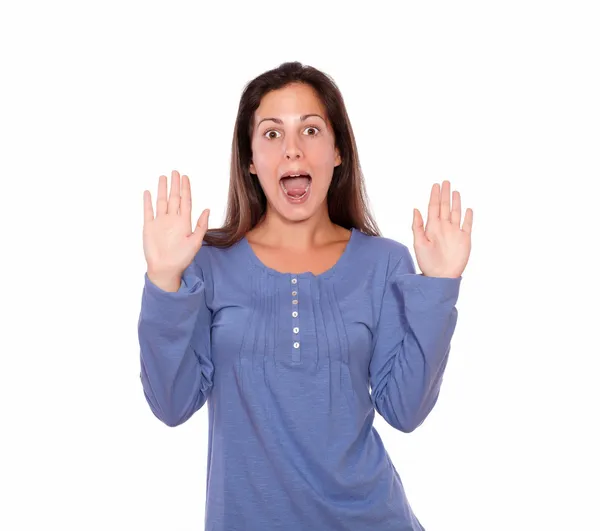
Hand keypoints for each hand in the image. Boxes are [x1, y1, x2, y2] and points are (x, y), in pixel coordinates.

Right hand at [143, 170, 209, 287]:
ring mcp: (160, 222)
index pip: (185, 201)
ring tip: (163, 177)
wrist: (165, 269)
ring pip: (161, 201)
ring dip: (162, 189)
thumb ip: (201, 226)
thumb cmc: (182, 258)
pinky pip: (148, 211)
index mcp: (184, 222)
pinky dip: (147, 202)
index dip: (186, 189)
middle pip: (174, 198)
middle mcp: (172, 220)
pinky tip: (148, 192)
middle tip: (176, 171)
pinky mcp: (149, 227)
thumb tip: (207, 209)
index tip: (186, 177)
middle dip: (175, 185)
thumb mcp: (195, 242)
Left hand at [412, 180, 472, 277]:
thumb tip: (415, 209)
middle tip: (445, 182)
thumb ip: (417, 226)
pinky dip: (468, 217)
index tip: (435, 185)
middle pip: (445, 207)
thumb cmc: (427, 262)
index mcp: (432, 227)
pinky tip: (468, 209)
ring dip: (456, 202)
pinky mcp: (464, 239)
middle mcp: (444, 228)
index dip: (434, 196)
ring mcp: (454, 233)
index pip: (433, 208)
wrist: (441, 276)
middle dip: (444, 194)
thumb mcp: (419, 243)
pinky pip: (467, 225)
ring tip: (455, 191)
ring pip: (456, 213)